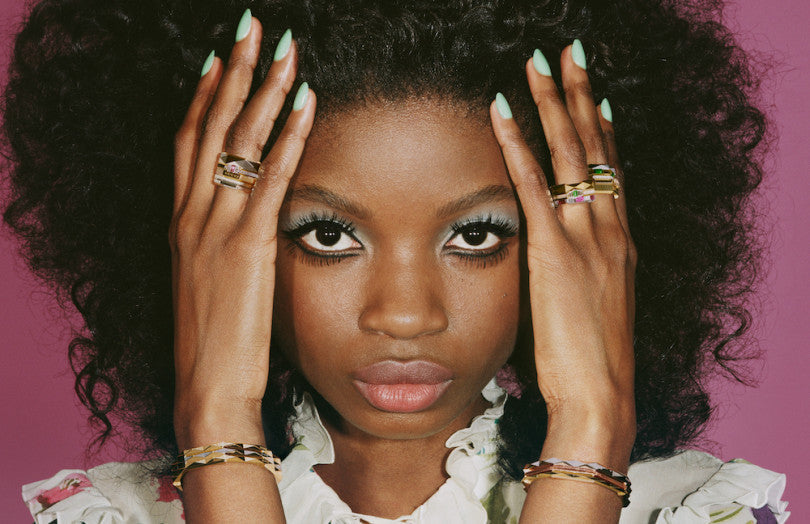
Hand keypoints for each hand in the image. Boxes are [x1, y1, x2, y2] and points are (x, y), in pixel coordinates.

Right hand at [169, 16, 315, 447]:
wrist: (208, 385)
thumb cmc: (214, 341)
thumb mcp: (207, 281)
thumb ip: (221, 242)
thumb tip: (244, 219)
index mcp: (182, 222)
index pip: (189, 141)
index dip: (204, 94)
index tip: (220, 56)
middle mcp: (193, 215)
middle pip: (210, 125)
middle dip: (233, 71)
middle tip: (252, 28)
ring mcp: (216, 228)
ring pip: (238, 142)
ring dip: (263, 90)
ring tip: (284, 49)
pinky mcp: (247, 247)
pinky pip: (269, 179)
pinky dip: (288, 138)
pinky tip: (306, 103)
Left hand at [490, 43, 636, 467]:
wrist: (602, 396)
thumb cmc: (592, 364)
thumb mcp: (593, 308)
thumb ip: (578, 277)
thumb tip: (558, 270)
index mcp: (617, 242)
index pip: (611, 171)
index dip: (602, 130)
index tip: (595, 96)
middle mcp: (607, 228)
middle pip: (595, 147)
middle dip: (581, 95)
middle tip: (571, 54)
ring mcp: (584, 236)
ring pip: (570, 152)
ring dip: (553, 102)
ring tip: (539, 62)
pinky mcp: (554, 251)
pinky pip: (533, 185)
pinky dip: (517, 145)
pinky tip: (501, 111)